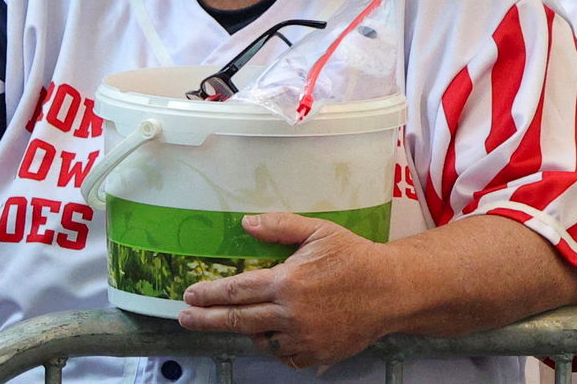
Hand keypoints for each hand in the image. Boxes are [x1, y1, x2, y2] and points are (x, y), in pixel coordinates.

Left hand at [178, 213, 394, 369]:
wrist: (391, 291)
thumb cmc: (354, 257)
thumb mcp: (318, 231)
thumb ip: (280, 227)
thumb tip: (246, 222)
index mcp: (286, 282)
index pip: (237, 291)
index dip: (209, 294)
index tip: (189, 295)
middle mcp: (290, 314)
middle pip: (238, 320)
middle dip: (207, 319)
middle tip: (185, 318)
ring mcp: (303, 338)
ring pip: (261, 340)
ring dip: (247, 330)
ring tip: (239, 320)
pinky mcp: (316, 354)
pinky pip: (285, 354)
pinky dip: (275, 345)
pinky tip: (274, 333)